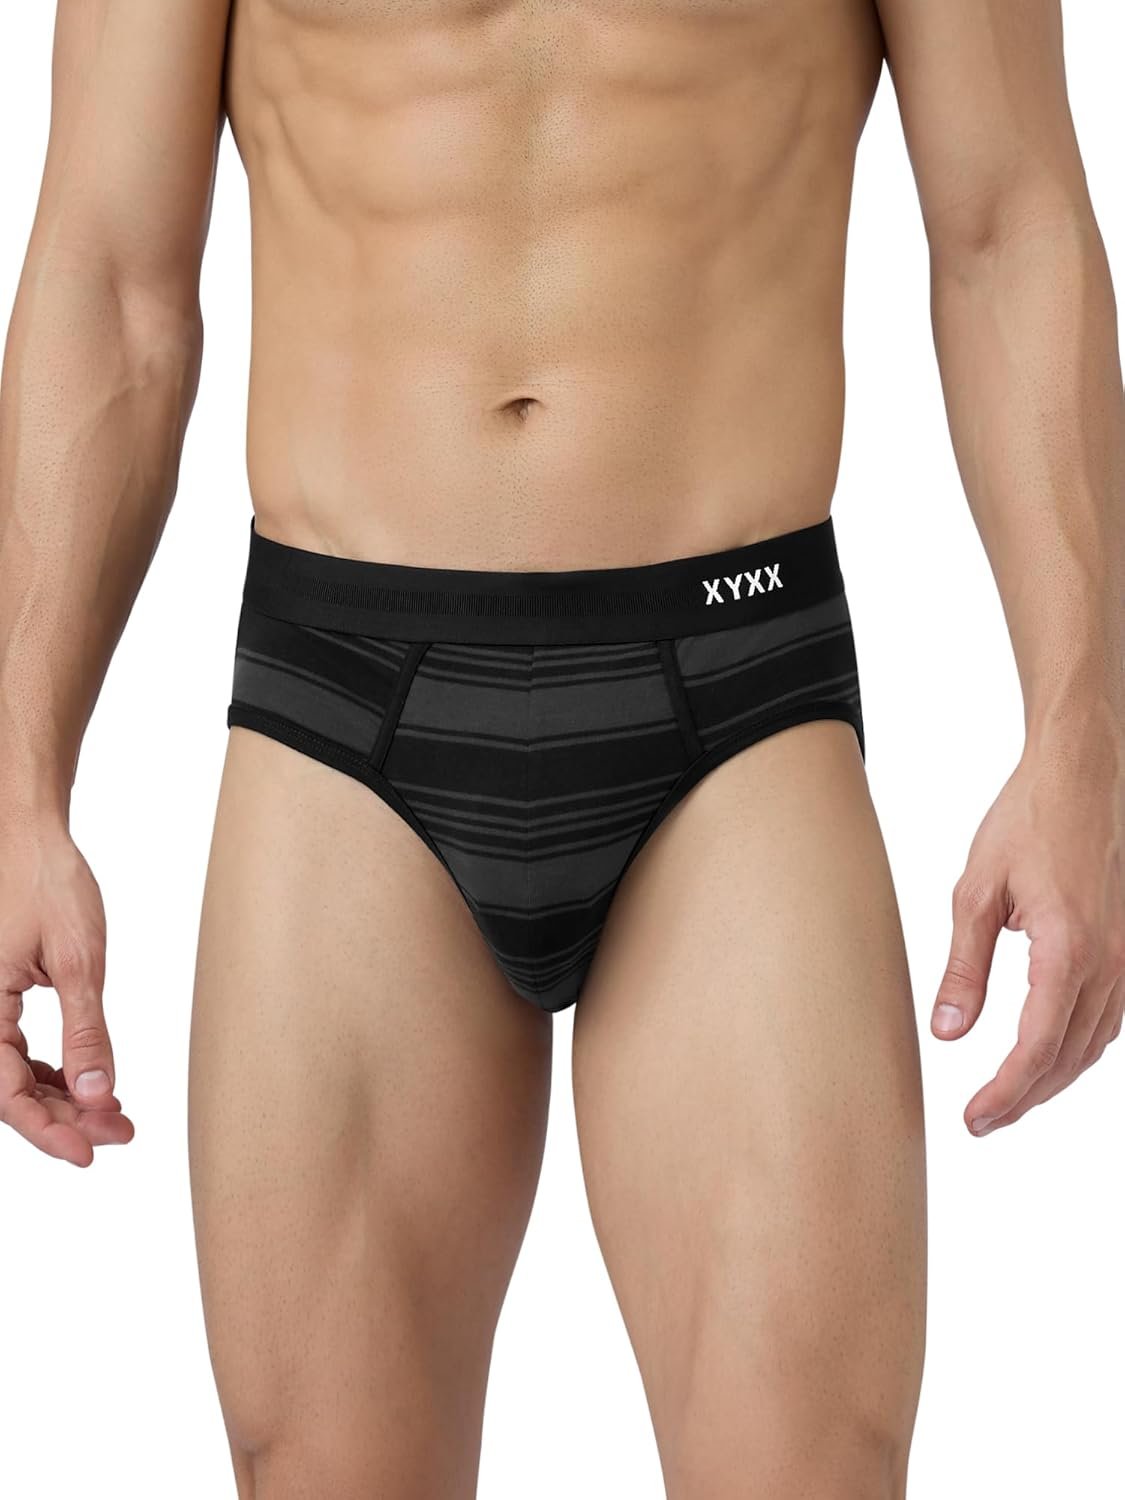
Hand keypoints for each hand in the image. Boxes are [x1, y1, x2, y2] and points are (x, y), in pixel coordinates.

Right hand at [0, 821, 133, 1165]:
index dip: (47, 1130)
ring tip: (116, 1114)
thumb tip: (99, 1092)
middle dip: (66, 1118)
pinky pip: (18, 1052)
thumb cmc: (47, 883)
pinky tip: (93, 1083)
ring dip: (64, 1099)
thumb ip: (86, 1031)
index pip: (5, 1093)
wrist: (30, 836)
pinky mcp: (0, 998)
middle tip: (121, 1131)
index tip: (90, 1152)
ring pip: (15, 1076)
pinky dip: (55, 1072)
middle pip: (10, 1092)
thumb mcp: (78, 960)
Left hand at [931, 731, 1124, 1134]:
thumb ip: (964, 968)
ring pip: (1095, 1044)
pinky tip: (1049, 1055)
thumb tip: (948, 1031)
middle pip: (1069, 1057)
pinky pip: (1110, 1018)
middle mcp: (1110, 963)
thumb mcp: (976, 893)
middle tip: (981, 1121)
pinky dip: (1078, 1047)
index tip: (974, 1119)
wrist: (1082, 775)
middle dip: (1025, 1097)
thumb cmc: (1028, 820)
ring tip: (1008, 1098)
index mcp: (1069, 950)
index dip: (1005, 1093)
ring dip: (1052, 1078)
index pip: (1036, 1047)